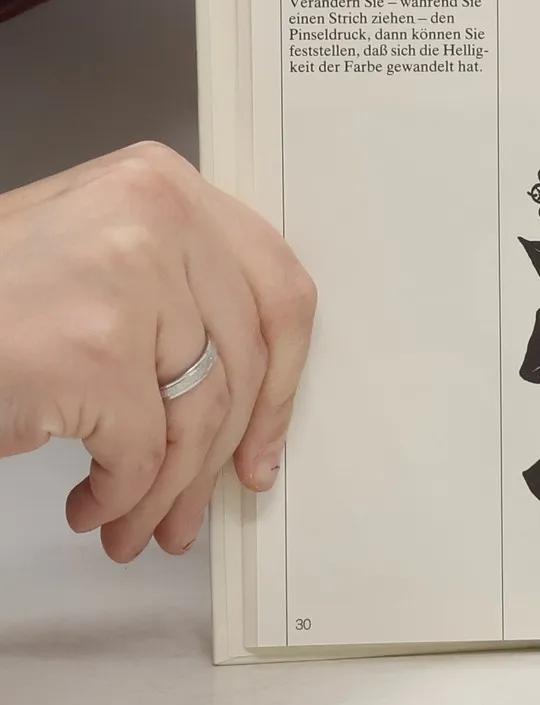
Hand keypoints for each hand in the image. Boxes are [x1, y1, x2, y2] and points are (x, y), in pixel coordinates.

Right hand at [0, 143, 314, 560]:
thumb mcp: (91, 255)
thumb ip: (173, 291)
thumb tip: (246, 389)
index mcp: (161, 182)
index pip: (276, 285)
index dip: (284, 376)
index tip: (268, 432)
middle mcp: (156, 217)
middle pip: (244, 359)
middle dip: (224, 449)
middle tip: (202, 502)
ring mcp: (126, 282)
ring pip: (198, 413)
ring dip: (170, 488)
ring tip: (141, 522)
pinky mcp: (91, 351)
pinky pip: (141, 451)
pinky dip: (122, 495)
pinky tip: (94, 507)